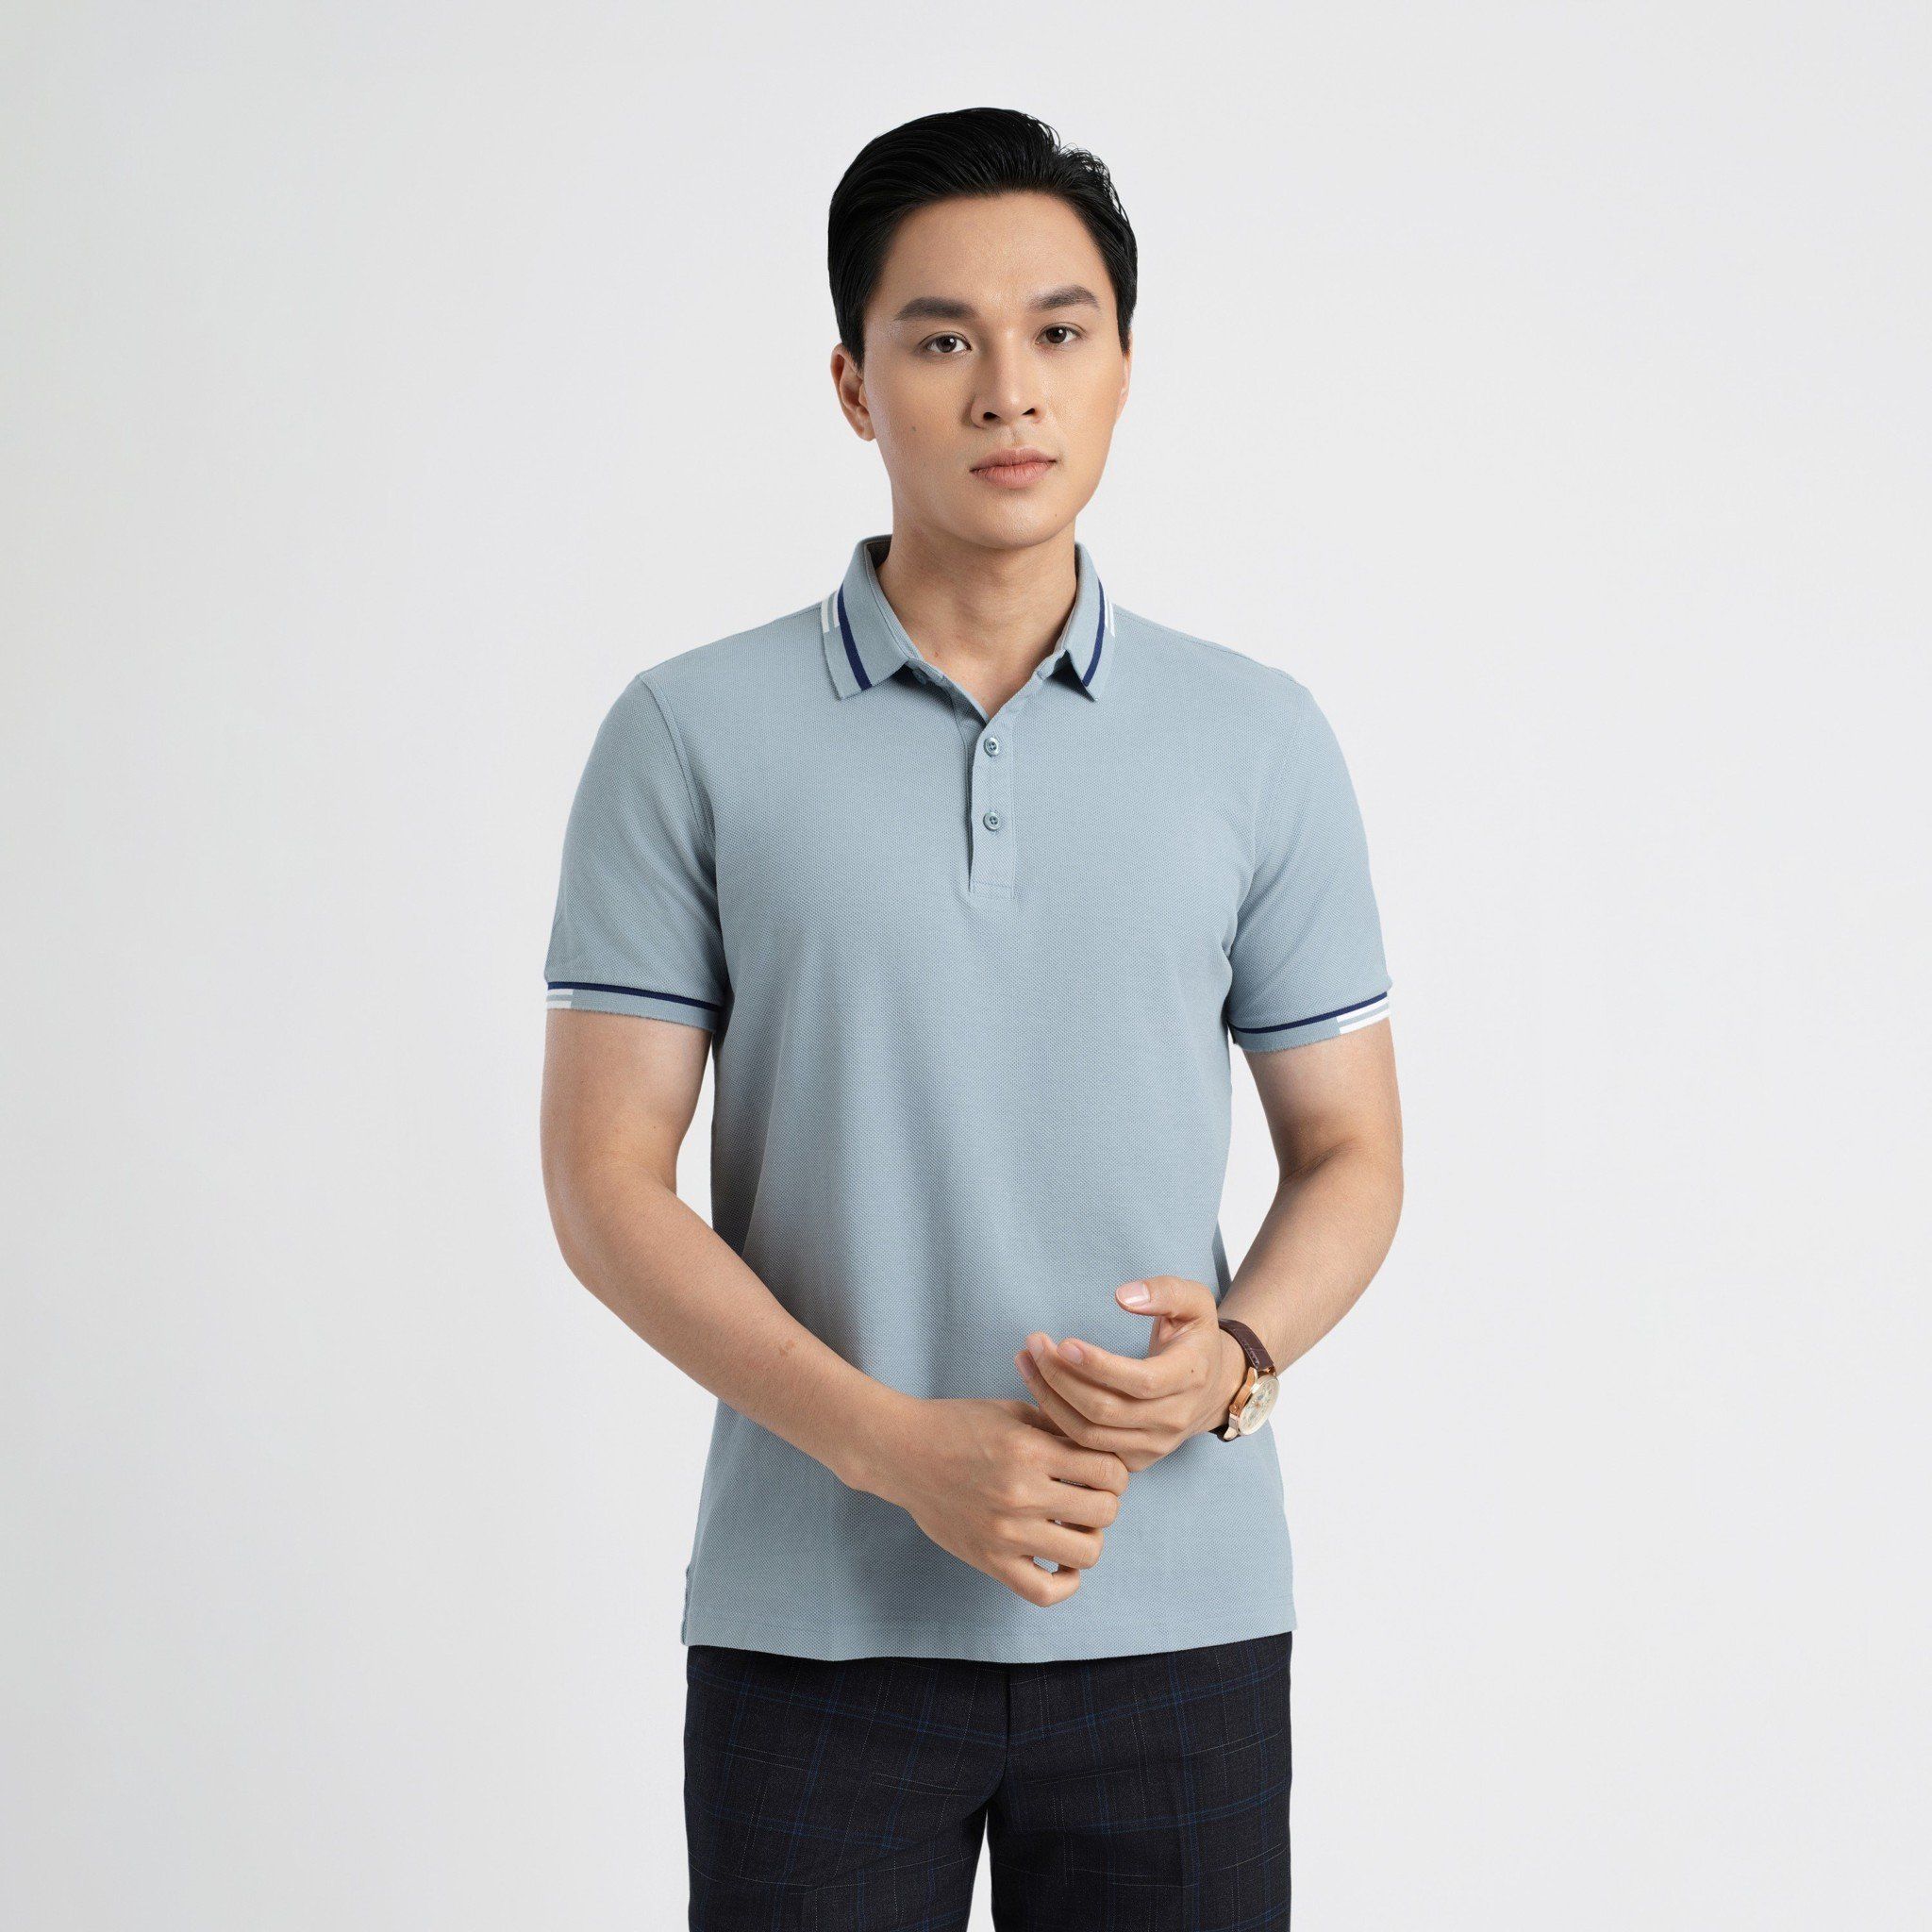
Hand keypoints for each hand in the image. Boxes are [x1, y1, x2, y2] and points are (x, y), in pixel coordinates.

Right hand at [864, 1396, 1130, 1607]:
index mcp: (1030, 1450)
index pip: (1108, 1471)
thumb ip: (1058, 1428)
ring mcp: (1006, 1533)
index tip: (1101, 1468)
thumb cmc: (957, 1424)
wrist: (901, 1452)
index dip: (1115, 1469)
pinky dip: (1065, 1582)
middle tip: (1089, 1494)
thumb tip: (1103, 1447)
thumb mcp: (1012, 1412)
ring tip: (1074, 1524)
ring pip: (1086, 1553)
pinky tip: (1061, 1560)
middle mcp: (1022, 1494)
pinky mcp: (990, 1561)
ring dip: (1089, 1538)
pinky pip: (1044, 1591)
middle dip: (1106, 1501)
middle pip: (1105, 1512)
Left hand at [1013, 1276, 1248, 1472]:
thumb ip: (1165, 1291)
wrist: (1211, 1387)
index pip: (1141, 1382)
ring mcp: (1153, 1445)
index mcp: (1190, 1378)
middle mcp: (1173, 1419)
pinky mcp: (1134, 1459)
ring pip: (1089, 1433)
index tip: (1064, 1342)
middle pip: (1105, 1410)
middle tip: (1034, 1344)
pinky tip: (1037, 1389)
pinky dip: (1056, 1421)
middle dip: (1061, 1377)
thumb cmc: (1194, 1337)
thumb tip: (1122, 1296)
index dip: (1099, 1366)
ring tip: (1026, 1361)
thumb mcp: (1194, 1302)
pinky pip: (1085, 1448)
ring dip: (1049, 1398)